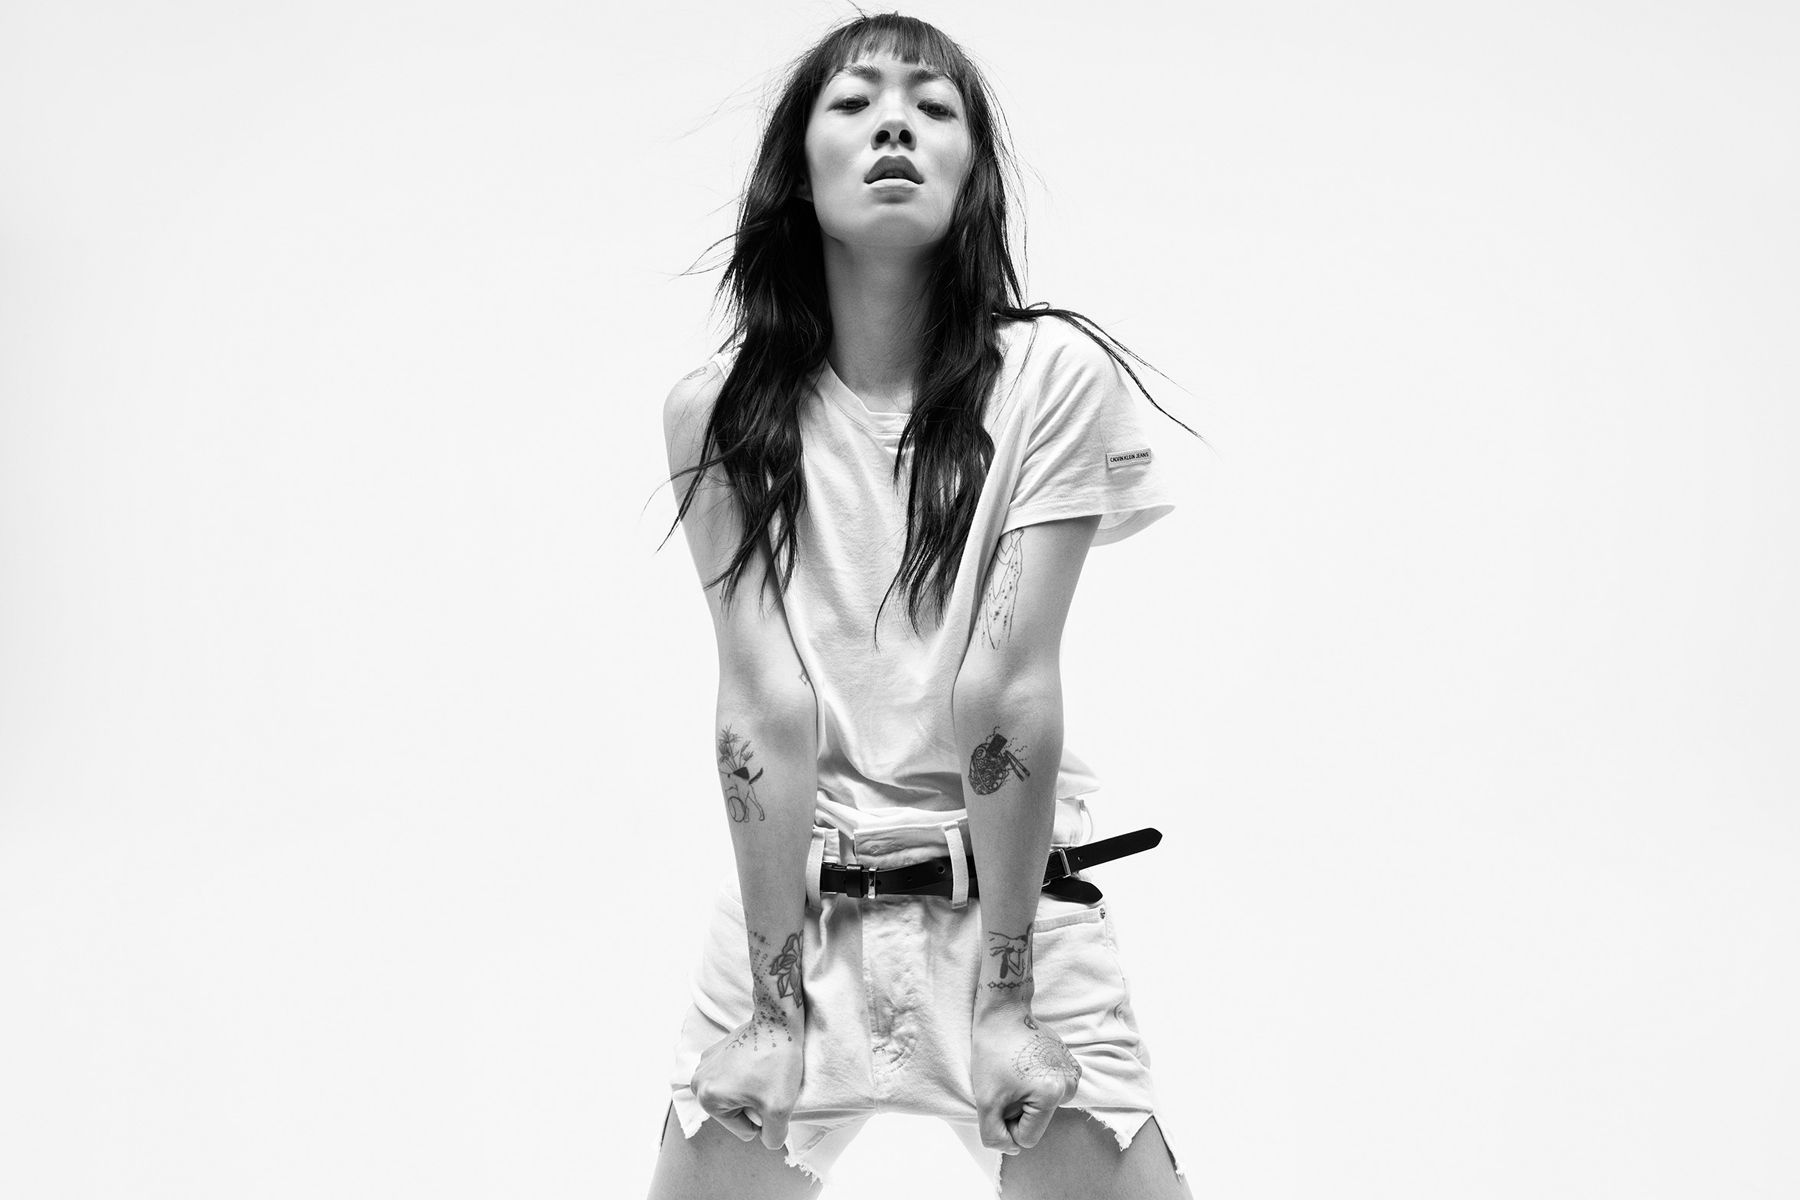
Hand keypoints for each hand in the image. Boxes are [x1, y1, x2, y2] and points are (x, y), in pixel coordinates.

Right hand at [691, 1020, 804, 1150]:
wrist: (777, 1020)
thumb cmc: (777, 1061)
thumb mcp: (781, 1110)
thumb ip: (773, 1137)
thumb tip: (768, 1140)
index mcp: (708, 1098)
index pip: (745, 1130)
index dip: (764, 1117)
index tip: (769, 1094)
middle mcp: (698, 1082)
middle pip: (736, 1113)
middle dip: (754, 1104)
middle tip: (768, 1084)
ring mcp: (704, 1065)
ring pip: (734, 1096)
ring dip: (750, 1090)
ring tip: (764, 1073)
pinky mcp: (714, 1052)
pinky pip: (732, 1078)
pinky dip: (746, 1075)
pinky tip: (758, 1062)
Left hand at [970, 1009, 1082, 1153]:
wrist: (1003, 1013)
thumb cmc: (992, 1053)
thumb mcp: (984, 1101)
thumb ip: (995, 1136)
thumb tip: (1013, 1147)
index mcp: (1053, 1094)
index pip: (1026, 1138)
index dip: (1006, 1124)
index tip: (999, 1098)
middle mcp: (1070, 1085)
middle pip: (1037, 1122)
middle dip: (1017, 1110)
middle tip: (1006, 1082)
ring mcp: (1073, 1073)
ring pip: (1043, 1107)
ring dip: (1025, 1097)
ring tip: (1014, 1072)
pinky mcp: (1071, 1064)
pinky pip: (1049, 1090)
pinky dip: (1034, 1083)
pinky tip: (1024, 1064)